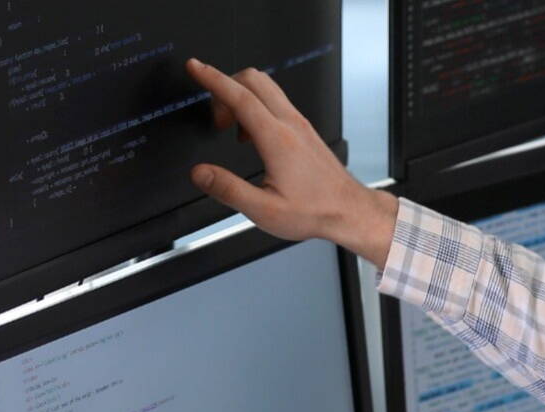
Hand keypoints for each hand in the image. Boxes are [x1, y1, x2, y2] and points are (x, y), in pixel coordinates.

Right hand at [185, 58, 397, 265]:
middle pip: (253, 81)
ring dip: (241, 96)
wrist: (349, 211)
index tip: (195, 67)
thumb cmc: (315, 211)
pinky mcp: (305, 129)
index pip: (240, 97)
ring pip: (266, 88)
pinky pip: (276, 102)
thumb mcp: (264, 210)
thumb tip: (200, 173)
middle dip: (225, 86)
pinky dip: (256, 106)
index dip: (213, 79)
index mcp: (278, 140)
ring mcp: (300, 124)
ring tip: (229, 127)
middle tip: (214, 116)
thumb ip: (228, 190)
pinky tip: (251, 135)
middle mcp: (291, 125)